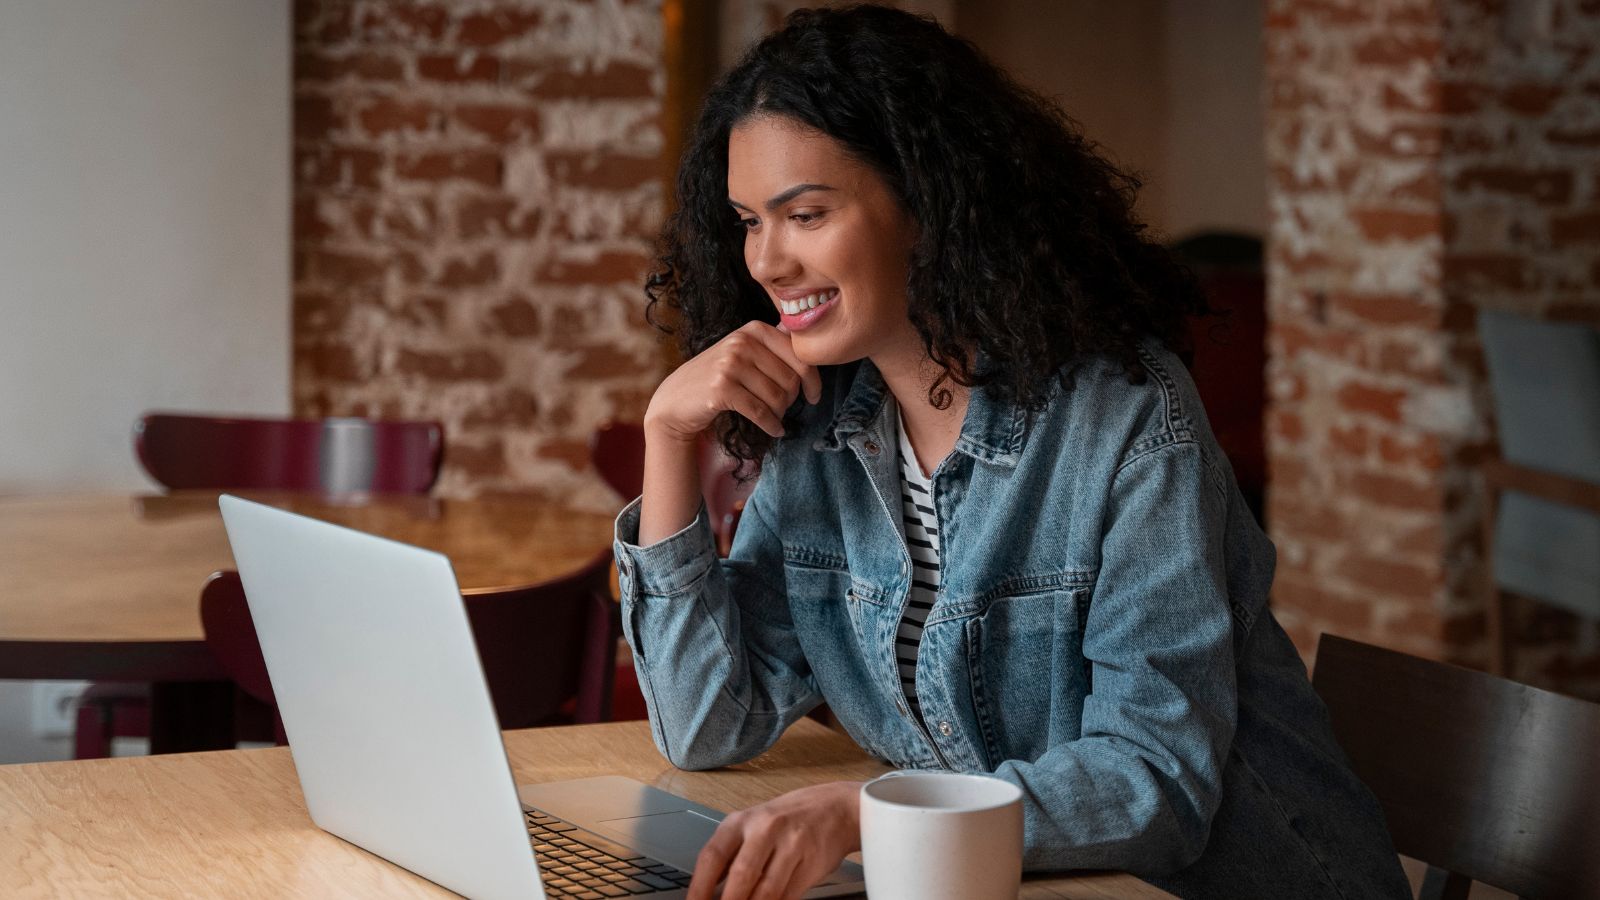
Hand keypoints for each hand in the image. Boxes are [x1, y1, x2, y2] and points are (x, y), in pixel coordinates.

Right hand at [645, 321, 821, 442]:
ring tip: (774, 419)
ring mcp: (730, 364)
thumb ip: (772, 344)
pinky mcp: (722, 388)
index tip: (814, 396)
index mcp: (754, 329)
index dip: (813, 379)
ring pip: (777, 396)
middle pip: (790, 378)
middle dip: (792, 400)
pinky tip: (774, 430)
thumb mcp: (743, 352)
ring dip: (780, 414)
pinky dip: (771, 425)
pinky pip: (760, 411)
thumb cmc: (717, 378)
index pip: (799, 355)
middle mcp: (742, 342)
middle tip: (783, 409)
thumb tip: (807, 333)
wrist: (676, 400)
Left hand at [687, 781, 861, 899]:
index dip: (699, 888)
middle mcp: (765, 828)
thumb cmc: (786, 821)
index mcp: (741, 821)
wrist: (835, 808)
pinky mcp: (812, 862)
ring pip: (766, 891)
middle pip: (740, 876)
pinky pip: (788, 895)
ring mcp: (792, 844)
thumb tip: (707, 892)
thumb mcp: (752, 827)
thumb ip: (731, 856)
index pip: (712, 857)